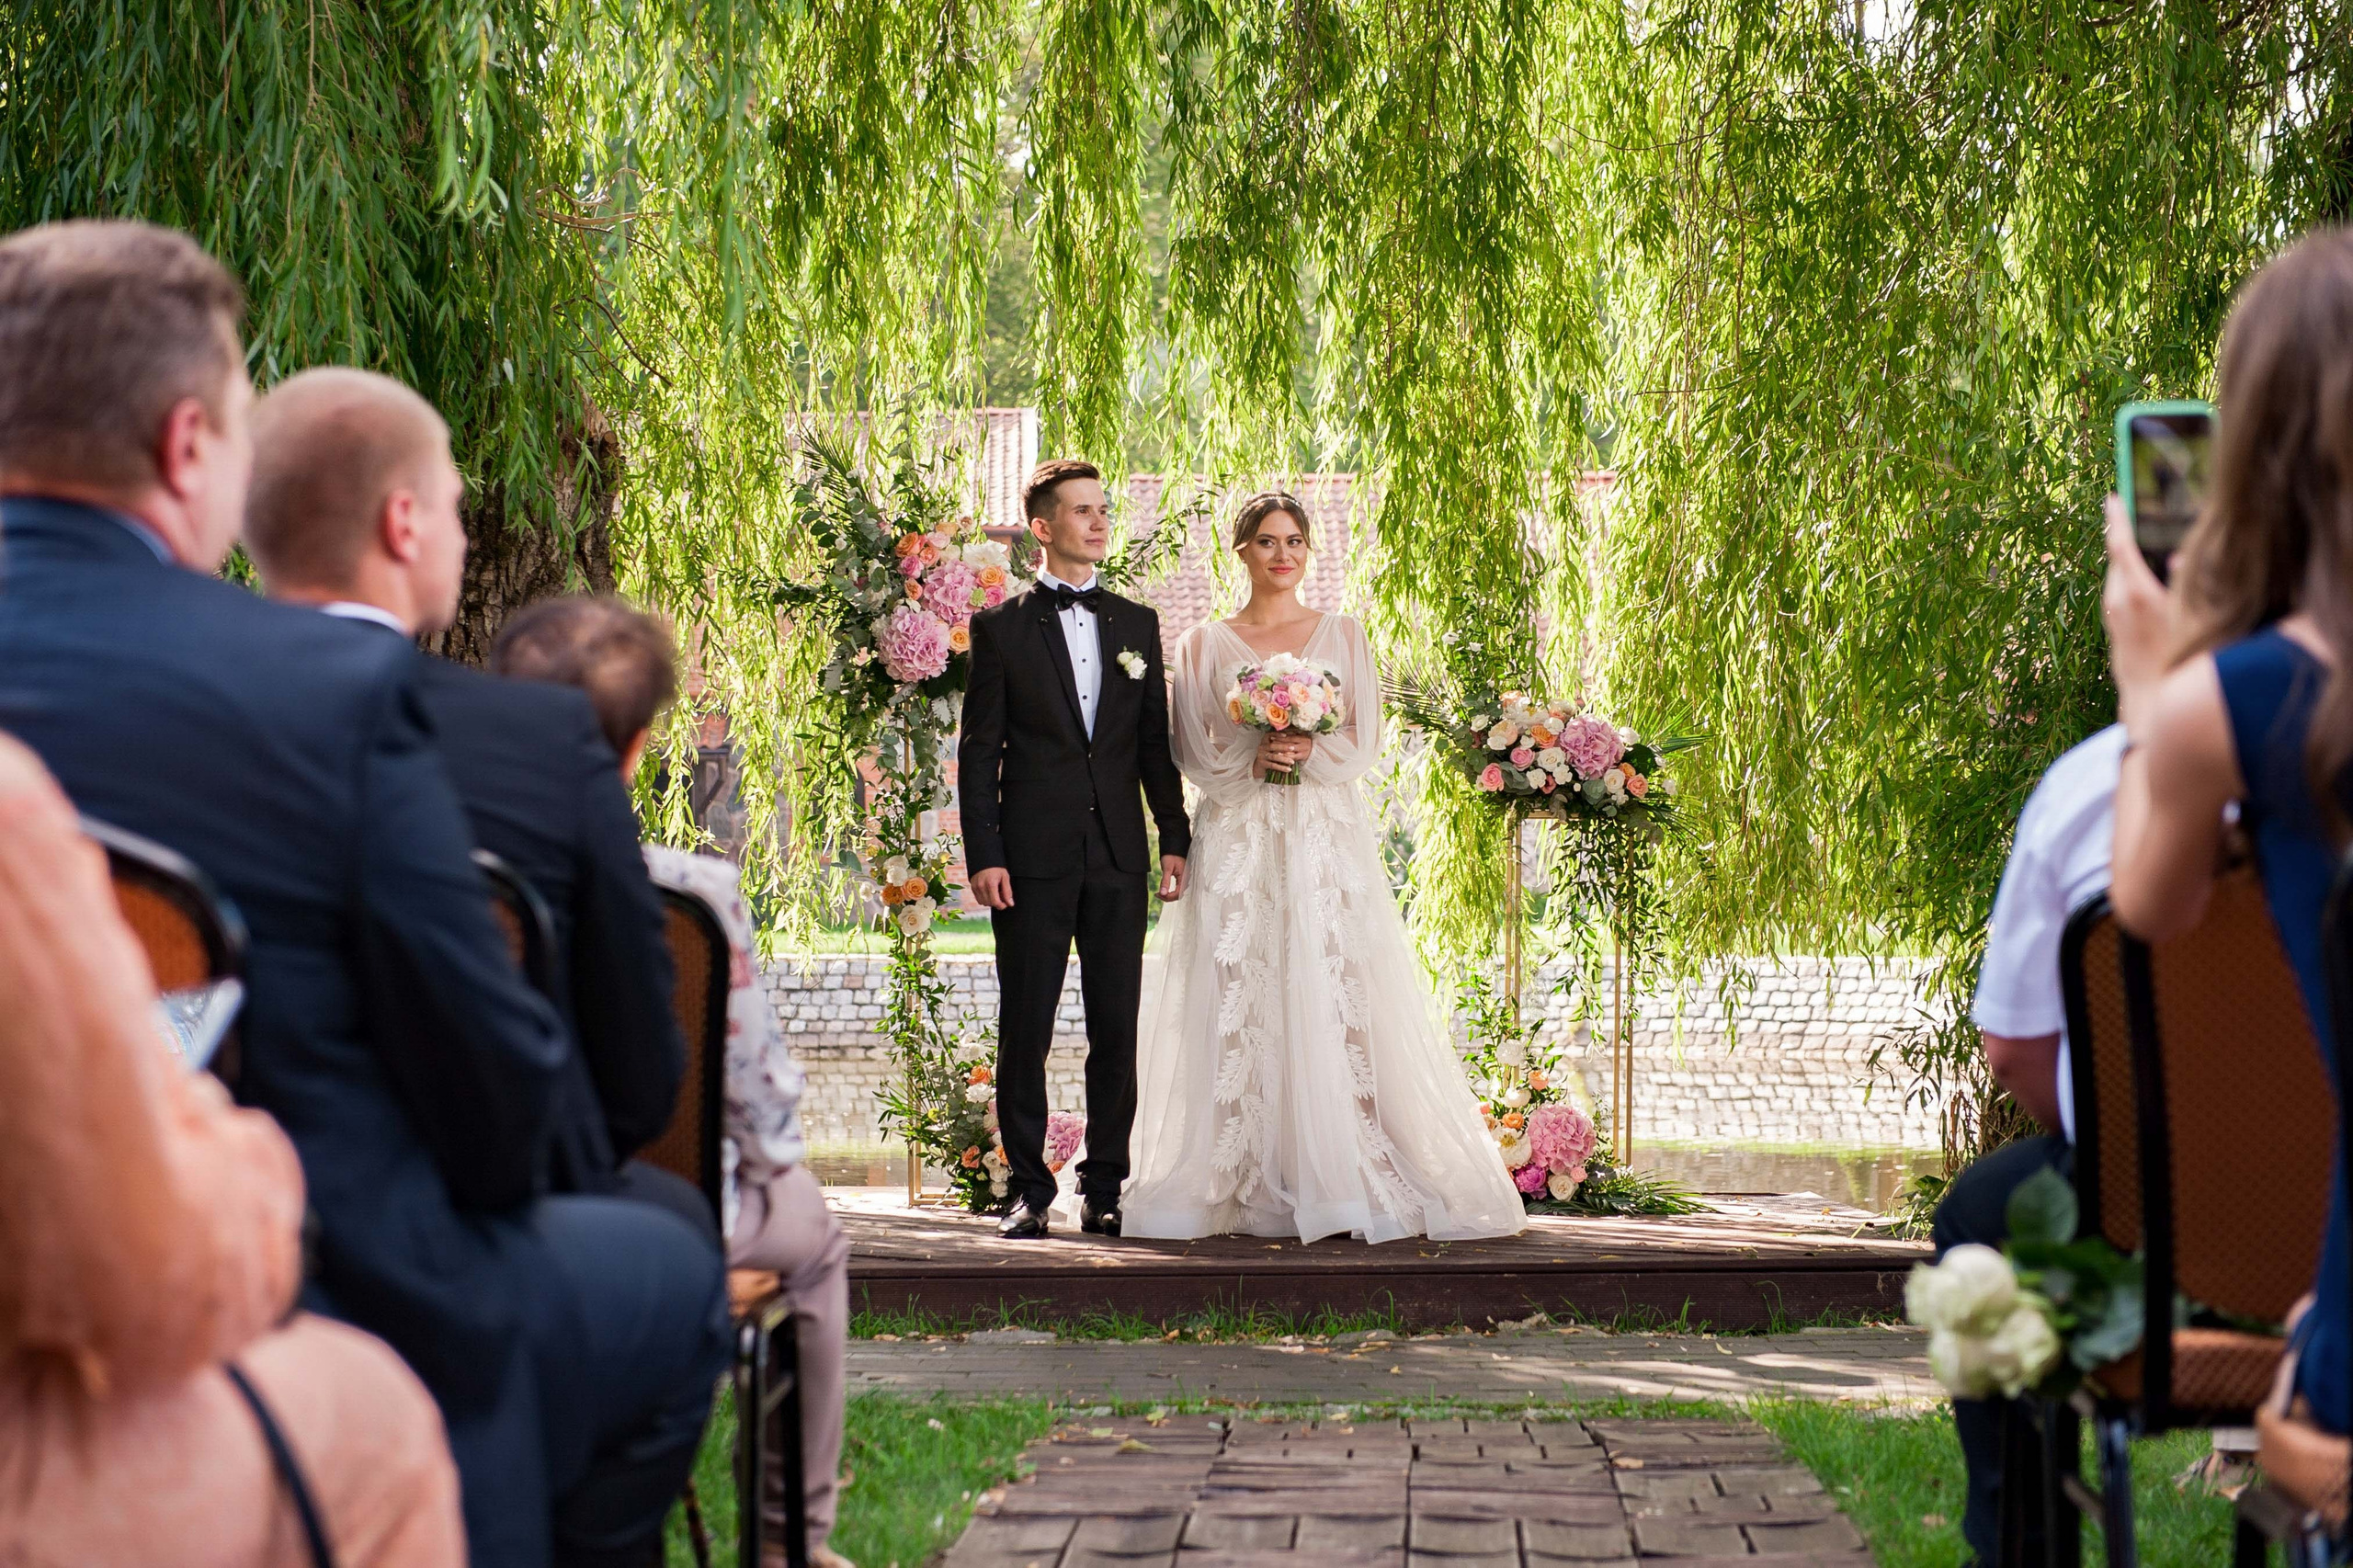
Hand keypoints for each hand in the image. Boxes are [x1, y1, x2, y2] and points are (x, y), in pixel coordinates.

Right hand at [970, 867, 1013, 908]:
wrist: (984, 859)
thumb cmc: (996, 868)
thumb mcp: (1005, 877)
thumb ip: (1008, 891)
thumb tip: (1010, 904)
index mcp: (991, 884)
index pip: (995, 902)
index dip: (1002, 906)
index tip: (1006, 903)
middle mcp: (981, 886)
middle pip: (989, 904)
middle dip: (997, 903)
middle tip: (1001, 895)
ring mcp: (975, 887)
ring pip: (983, 903)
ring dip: (990, 901)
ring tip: (995, 893)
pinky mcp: (972, 888)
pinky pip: (979, 899)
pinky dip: (985, 899)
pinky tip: (989, 892)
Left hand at [1159, 855, 1186, 901]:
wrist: (1174, 849)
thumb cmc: (1171, 856)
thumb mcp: (1167, 868)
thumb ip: (1165, 881)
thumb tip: (1162, 893)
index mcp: (1184, 878)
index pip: (1178, 893)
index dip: (1168, 897)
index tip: (1158, 894)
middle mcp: (1186, 880)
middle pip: (1178, 895)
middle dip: (1167, 897)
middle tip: (1157, 894)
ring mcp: (1185, 880)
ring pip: (1178, 893)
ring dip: (1169, 895)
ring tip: (1159, 893)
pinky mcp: (1182, 880)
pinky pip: (1177, 889)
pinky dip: (1170, 892)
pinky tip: (1163, 890)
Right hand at [1254, 730, 1313, 772]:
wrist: (1259, 766)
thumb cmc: (1269, 754)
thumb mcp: (1272, 746)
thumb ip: (1280, 741)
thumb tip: (1293, 733)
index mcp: (1264, 741)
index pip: (1269, 735)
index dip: (1277, 735)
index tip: (1286, 735)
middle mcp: (1262, 747)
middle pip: (1273, 746)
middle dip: (1283, 747)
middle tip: (1293, 748)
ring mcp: (1261, 756)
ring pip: (1274, 757)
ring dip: (1284, 759)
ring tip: (1292, 762)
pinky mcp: (1262, 764)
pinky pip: (1273, 766)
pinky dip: (1281, 767)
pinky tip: (1289, 769)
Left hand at [2102, 493, 2173, 728]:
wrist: (2153, 706)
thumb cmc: (2180, 662)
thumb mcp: (2194, 618)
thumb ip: (2189, 583)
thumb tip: (2181, 556)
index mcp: (2135, 594)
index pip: (2120, 545)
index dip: (2116, 519)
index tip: (2112, 497)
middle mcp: (2116, 603)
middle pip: (2116, 559)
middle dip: (2124, 537)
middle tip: (2131, 512)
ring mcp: (2111, 618)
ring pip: (2117, 579)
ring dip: (2128, 562)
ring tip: (2142, 543)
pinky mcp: (2112, 631)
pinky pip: (2118, 596)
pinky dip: (2128, 581)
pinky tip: (2145, 582)